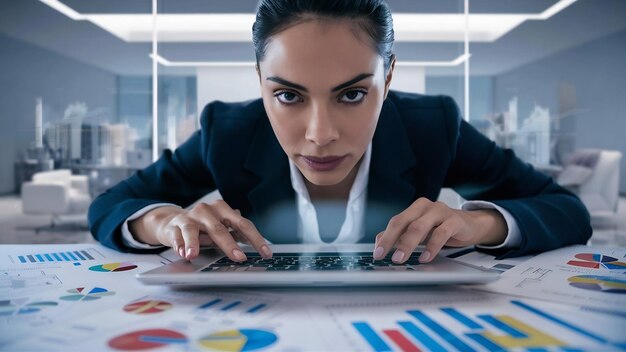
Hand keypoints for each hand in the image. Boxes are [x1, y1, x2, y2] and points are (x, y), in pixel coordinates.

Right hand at [129, 200, 271, 260]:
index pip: (243, 223)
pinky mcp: (173, 227)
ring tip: (194, 255)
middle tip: (239, 258)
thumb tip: (259, 246)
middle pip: (220, 228)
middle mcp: (207, 211)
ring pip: (193, 230)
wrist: (172, 222)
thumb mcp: (222, 228)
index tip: (266, 253)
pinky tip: (183, 253)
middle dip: (230, 244)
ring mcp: (189, 218)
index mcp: (223, 210)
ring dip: (194, 243)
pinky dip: (180, 245)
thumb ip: (237, 234)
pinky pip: (177, 236)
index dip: (255, 238)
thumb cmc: (203, 227)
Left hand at [373, 197, 506, 263]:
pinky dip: (431, 246)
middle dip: (391, 240)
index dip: (385, 238)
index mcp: (414, 209)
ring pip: (419, 226)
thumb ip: (401, 235)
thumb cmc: (441, 227)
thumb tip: (379, 242)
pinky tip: (426, 258)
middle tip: (386, 257)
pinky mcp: (454, 220)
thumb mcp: (420, 232)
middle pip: (403, 222)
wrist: (471, 224)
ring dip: (408, 244)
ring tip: (401, 258)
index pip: (395, 222)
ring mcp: (440, 211)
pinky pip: (441, 233)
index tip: (377, 253)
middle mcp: (425, 207)